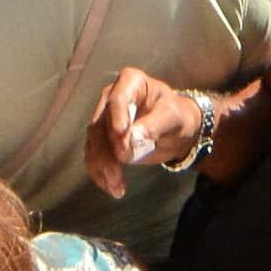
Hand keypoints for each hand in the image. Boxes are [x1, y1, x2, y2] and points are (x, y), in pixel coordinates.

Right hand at [83, 68, 205, 198]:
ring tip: (117, 186)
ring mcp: (104, 119)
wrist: (176, 131)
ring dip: (102, 166)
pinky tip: (111, 188)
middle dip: (107, 150)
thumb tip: (133, 138)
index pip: (118, 98)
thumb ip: (155, 124)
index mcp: (130, 82)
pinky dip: (99, 173)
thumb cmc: (176, 116)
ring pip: (94, 143)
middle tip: (119, 171)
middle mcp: (111, 98)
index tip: (121, 134)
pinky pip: (94, 156)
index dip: (117, 116)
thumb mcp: (173, 117)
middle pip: (101, 124)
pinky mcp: (102, 140)